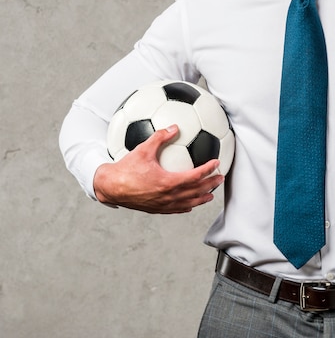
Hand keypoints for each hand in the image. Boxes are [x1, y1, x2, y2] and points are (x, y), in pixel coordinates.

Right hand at [93, 125, 224, 213]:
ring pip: (188, 203)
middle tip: (221, 178)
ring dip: (201, 198)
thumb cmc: (126, 168)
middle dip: (210, 184)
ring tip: (210, 195)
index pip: (195, 176)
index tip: (217, 164)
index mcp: (168, 182)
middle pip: (196, 191)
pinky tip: (190, 206)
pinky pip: (175, 210)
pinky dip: (186, 207)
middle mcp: (168, 196)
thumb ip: (160, 137)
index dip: (208, 170)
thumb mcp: (143, 149)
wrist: (110, 187)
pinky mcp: (156, 209)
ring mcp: (162, 205)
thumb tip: (174, 127)